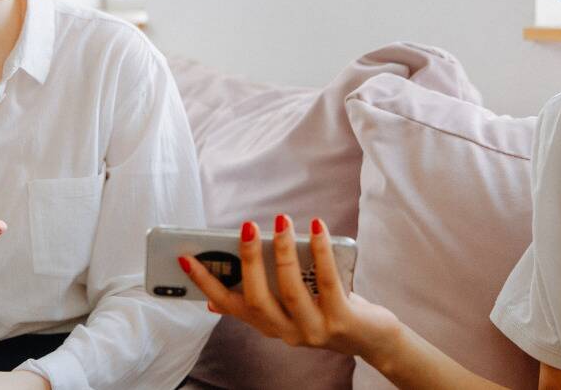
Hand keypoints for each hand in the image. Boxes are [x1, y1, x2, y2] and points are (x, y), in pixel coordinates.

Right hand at [181, 215, 402, 364]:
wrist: (374, 340)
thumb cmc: (328, 311)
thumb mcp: (289, 309)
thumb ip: (259, 303)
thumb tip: (215, 299)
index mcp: (269, 325)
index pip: (229, 306)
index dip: (207, 283)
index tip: (187, 259)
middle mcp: (286, 332)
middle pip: (256, 299)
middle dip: (248, 261)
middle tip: (246, 228)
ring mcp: (313, 329)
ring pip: (290, 291)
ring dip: (282, 252)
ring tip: (281, 221)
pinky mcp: (341, 321)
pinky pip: (328, 283)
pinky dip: (320, 252)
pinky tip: (316, 228)